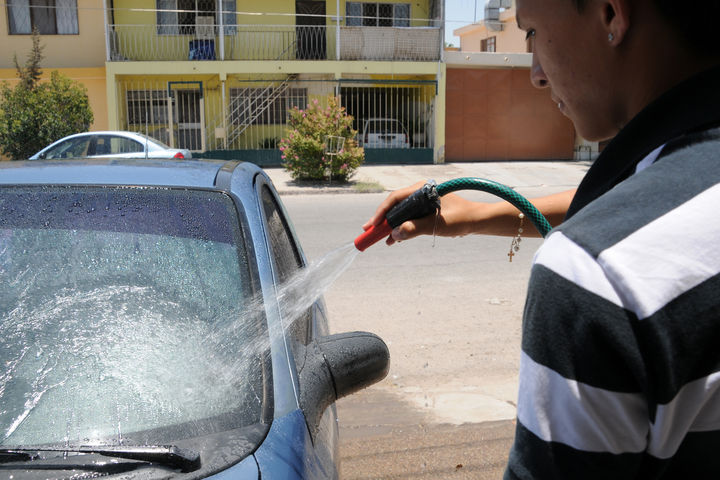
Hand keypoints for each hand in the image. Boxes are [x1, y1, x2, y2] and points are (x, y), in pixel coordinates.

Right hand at [361, 182, 479, 244]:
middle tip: (368, 231)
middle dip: (382, 219)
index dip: (382, 212)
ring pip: (401, 212)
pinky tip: (395, 238)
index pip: (396, 198)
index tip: (373, 225)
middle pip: (395, 205)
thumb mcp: (437, 224)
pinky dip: (402, 227)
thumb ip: (415, 228)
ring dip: (391, 225)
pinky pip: (409, 217)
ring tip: (380, 238)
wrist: (477, 221)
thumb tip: (395, 234)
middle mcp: (420, 192)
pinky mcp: (426, 210)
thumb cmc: (461, 219)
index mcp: (423, 189)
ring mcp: (422, 201)